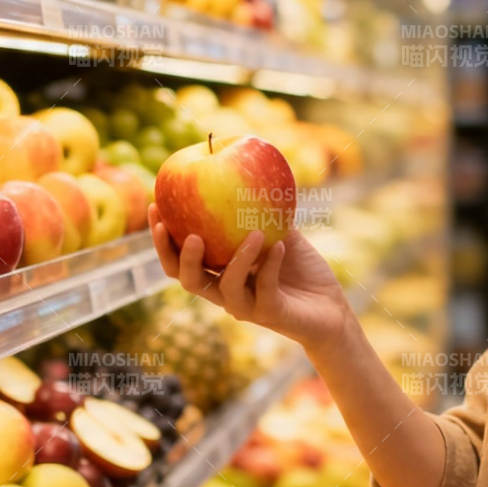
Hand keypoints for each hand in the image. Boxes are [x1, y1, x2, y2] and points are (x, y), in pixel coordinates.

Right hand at [149, 203, 352, 349]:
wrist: (331, 308)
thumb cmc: (302, 270)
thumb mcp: (279, 233)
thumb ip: (259, 211)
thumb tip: (243, 172)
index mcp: (219, 272)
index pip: (179, 259)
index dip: (162, 238)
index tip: (156, 205)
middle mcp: (225, 292)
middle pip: (187, 279)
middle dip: (177, 254)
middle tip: (182, 229)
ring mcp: (246, 306)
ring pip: (225, 287)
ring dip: (238, 258)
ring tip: (255, 233)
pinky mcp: (270, 314)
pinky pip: (264, 288)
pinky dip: (270, 265)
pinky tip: (280, 246)